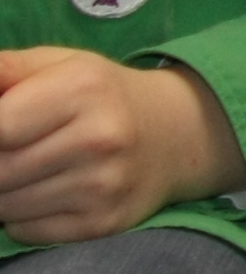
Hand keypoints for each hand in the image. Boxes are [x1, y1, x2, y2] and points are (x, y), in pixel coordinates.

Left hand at [0, 48, 243, 243]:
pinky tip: (50, 193)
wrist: (179, 133)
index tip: (5, 131)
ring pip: (6, 206)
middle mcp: (99, 138)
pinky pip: (27, 230)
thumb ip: (7, 68)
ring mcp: (103, 185)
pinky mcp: (102, 223)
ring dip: (6, 192)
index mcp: (84, 88)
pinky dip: (24, 216)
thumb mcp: (63, 64)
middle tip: (15, 151)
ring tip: (32, 170)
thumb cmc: (104, 96)